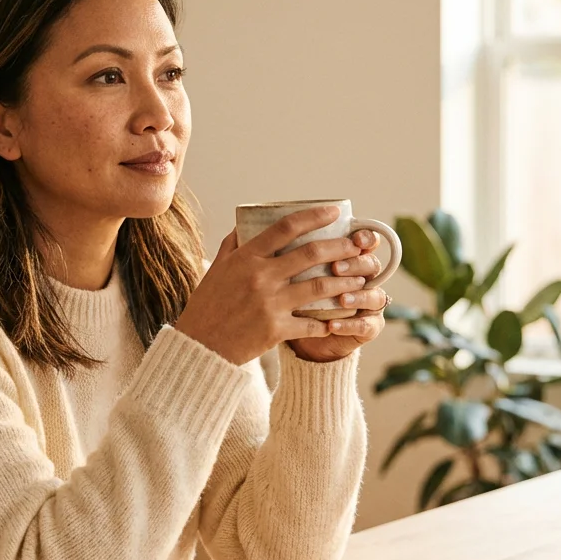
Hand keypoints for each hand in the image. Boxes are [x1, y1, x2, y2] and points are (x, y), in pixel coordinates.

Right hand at [173, 206, 370, 365]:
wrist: (200, 348)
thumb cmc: (207, 307)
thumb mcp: (216, 269)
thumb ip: (233, 245)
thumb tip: (246, 224)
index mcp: (246, 257)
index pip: (286, 227)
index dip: (314, 216)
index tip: (334, 212)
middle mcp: (261, 277)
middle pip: (311, 254)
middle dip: (341, 247)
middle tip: (357, 246)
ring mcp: (270, 304)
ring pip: (319, 287)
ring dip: (344, 281)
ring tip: (360, 278)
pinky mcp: (276, 330)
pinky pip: (311, 323)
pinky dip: (327, 321)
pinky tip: (338, 318)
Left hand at [287, 229, 388, 362]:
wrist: (303, 337)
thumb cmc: (296, 298)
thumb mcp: (293, 274)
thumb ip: (296, 254)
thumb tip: (280, 230)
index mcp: (351, 259)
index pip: (366, 242)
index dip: (365, 237)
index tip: (354, 238)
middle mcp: (364, 278)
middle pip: (371, 265)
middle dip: (355, 264)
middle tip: (335, 268)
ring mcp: (369, 304)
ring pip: (375, 295)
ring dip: (358, 296)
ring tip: (341, 299)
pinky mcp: (367, 327)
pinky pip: (366, 326)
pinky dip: (350, 325)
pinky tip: (333, 325)